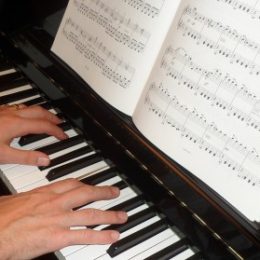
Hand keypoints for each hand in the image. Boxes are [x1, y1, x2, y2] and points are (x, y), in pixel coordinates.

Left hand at [0, 104, 67, 165]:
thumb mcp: (4, 156)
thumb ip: (26, 158)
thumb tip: (45, 160)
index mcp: (17, 125)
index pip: (44, 126)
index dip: (56, 131)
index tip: (64, 136)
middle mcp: (12, 115)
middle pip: (39, 111)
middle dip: (52, 117)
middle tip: (60, 124)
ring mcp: (4, 111)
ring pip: (29, 107)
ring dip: (41, 112)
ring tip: (46, 118)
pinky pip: (17, 107)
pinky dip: (28, 110)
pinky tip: (24, 115)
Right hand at [0, 179, 126, 259]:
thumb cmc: (0, 217)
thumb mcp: (16, 201)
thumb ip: (31, 200)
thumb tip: (32, 202)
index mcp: (44, 193)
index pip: (71, 183)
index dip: (85, 183)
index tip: (93, 184)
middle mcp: (55, 203)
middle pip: (85, 194)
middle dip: (102, 193)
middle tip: (114, 192)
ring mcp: (58, 219)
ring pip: (90, 214)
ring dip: (109, 215)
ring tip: (122, 216)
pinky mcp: (57, 237)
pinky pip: (84, 236)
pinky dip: (101, 236)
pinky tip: (112, 237)